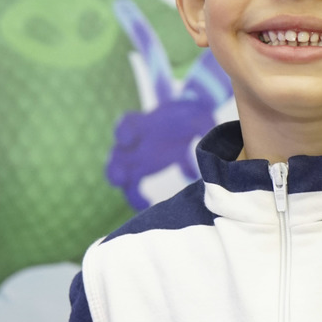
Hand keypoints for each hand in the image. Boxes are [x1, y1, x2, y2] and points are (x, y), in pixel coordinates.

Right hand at [106, 96, 216, 210]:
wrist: (188, 119)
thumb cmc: (189, 116)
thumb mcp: (198, 117)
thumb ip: (203, 127)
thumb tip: (207, 144)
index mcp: (146, 124)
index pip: (127, 123)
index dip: (123, 131)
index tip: (126, 140)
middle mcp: (136, 141)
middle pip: (117, 153)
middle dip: (114, 167)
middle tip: (120, 179)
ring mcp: (136, 156)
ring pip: (118, 173)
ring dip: (124, 188)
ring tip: (135, 199)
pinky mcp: (142, 169)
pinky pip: (131, 186)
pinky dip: (136, 198)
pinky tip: (147, 205)